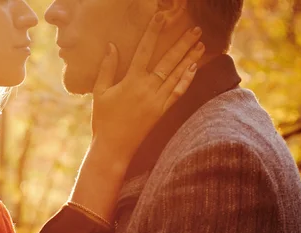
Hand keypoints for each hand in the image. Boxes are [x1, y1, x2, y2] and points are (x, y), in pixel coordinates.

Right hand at [91, 13, 204, 161]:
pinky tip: (194, 68)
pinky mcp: (162, 111)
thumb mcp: (99, 92)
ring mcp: (157, 100)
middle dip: (182, 43)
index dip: (153, 32)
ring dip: (190, 58)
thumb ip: (106, 68)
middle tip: (195, 29)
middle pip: (168, 60)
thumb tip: (111, 46)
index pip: (145, 50)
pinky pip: (178, 93)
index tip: (161, 17)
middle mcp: (147, 88)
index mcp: (131, 81)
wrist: (113, 146)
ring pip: (177, 75)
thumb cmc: (103, 119)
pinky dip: (187, 79)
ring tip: (201, 44)